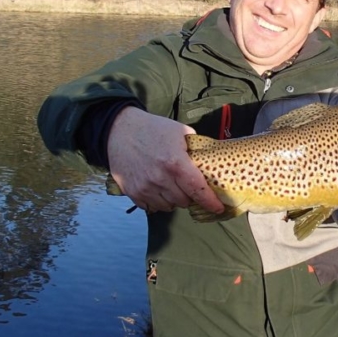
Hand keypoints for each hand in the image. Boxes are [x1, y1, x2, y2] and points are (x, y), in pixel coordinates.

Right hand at [107, 107, 223, 213]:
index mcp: (176, 163)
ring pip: (169, 206)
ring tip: (172, 185)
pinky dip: (158, 201)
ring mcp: (145, 188)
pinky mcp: (133, 192)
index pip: (198, 190)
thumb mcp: (181, 132)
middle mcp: (161, 179)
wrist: (119, 129)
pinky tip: (158, 188)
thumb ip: (197, 148)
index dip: (210, 202)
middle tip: (188, 185)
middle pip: (184, 201)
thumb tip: (212, 162)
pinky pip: (152, 207)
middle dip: (190, 195)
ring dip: (174, 199)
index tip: (218, 208)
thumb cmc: (153, 129)